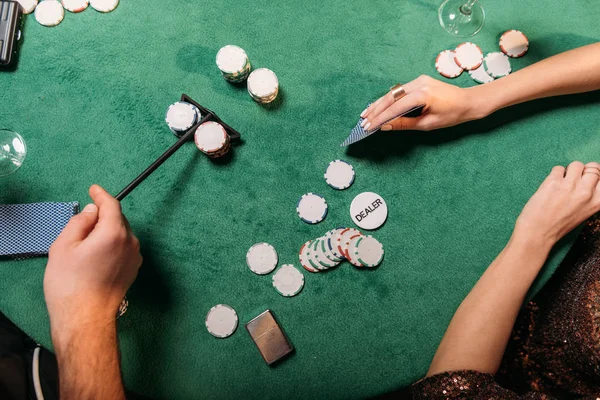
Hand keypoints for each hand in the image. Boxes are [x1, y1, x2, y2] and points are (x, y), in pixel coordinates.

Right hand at [44, 184, 141, 333]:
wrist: (85, 318)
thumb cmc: (70, 283)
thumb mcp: (64, 246)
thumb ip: (80, 222)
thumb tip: (93, 211)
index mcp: (114, 232)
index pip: (112, 205)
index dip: (101, 195)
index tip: (93, 189)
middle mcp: (130, 242)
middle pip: (117, 219)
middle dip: (102, 217)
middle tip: (81, 226)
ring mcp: (135, 257)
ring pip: (121, 234)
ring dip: (107, 232)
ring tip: (85, 248)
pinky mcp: (134, 269)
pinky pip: (123, 248)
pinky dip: (112, 245)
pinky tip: (96, 258)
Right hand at [360, 75, 483, 131]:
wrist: (468, 102)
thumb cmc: (452, 115)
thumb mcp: (427, 124)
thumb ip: (404, 124)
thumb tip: (385, 126)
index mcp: (422, 94)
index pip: (395, 108)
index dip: (379, 119)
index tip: (368, 127)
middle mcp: (418, 83)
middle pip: (390, 97)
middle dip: (375, 110)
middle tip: (363, 120)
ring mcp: (418, 80)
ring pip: (393, 93)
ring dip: (379, 104)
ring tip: (366, 114)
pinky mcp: (419, 81)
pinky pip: (399, 91)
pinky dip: (389, 100)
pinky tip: (380, 106)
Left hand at [514, 161, 599, 248]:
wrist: (538, 233)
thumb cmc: (559, 224)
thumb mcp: (584, 211)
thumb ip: (591, 195)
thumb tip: (591, 177)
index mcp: (598, 201)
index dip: (595, 175)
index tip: (587, 179)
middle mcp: (587, 192)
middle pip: (592, 167)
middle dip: (582, 171)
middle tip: (572, 181)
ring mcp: (570, 186)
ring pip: (576, 165)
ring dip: (568, 171)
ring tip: (561, 184)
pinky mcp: (553, 182)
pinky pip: (558, 168)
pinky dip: (554, 175)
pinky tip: (550, 187)